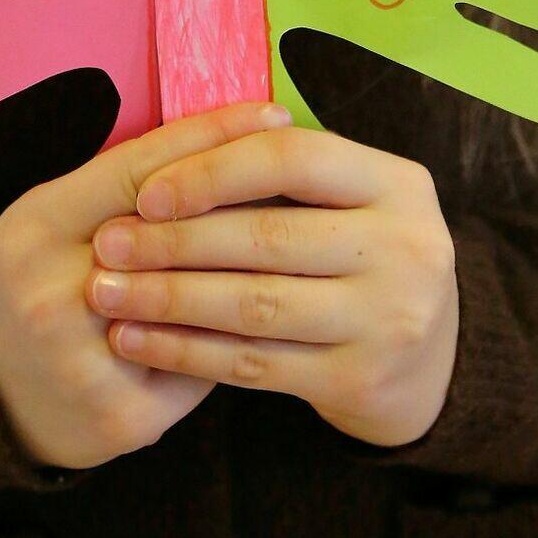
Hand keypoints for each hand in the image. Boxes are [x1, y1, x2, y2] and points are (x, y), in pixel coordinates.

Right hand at [0, 102, 294, 470]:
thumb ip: (126, 183)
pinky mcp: (122, 418)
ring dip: (254, 273)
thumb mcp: (59, 212)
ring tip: (312, 241)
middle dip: (250, 205)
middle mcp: (52, 291)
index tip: (274, 114)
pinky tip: (278, 319)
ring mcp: (84, 362)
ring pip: (199, 307)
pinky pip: (203, 368)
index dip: (211, 136)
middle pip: (175, 236)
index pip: (138, 168)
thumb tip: (224, 138)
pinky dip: (238, 339)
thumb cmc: (43, 276)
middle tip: (313, 180)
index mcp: (38, 225)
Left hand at [84, 125, 458, 448]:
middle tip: (108, 246)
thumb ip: (283, 171)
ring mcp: (388, 321)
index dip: (213, 171)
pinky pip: (254, 364)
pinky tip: (140, 341)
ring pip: (254, 304)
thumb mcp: (350, 199)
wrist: (429, 364)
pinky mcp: (360, 382)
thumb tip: (170, 155)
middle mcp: (406, 249)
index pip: (293, 158)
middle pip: (267, 235)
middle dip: (175, 240)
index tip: (147, 192)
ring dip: (169, 298)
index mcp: (397, 183)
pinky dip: (187, 351)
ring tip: (108, 292)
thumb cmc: (361, 256)